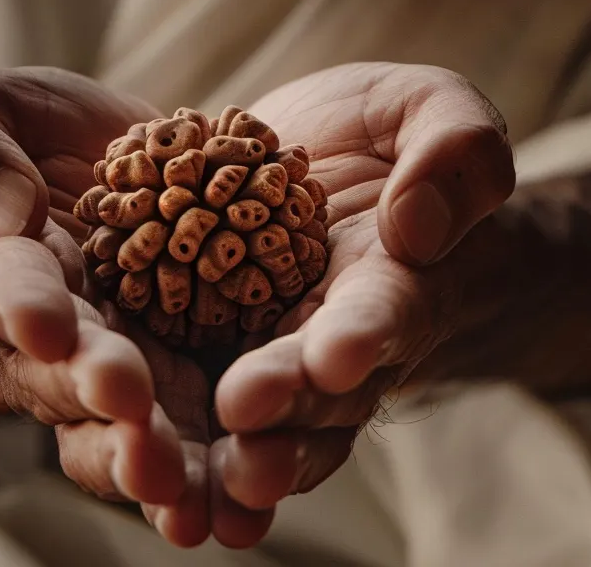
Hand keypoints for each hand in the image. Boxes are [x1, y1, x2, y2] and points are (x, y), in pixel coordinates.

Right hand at [0, 68, 225, 546]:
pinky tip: (244, 513)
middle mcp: (56, 348)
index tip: (48, 324)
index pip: (3, 289)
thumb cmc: (26, 148)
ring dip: (154, 465)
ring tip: (183, 485)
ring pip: (130, 438)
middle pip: (69, 384)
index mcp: (0, 273)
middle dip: (99, 397)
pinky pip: (203, 448)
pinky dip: (218, 484)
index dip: (23, 308)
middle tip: (131, 406)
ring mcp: (126, 380)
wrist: (104, 183)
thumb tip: (9, 210)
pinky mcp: (193, 394)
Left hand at [207, 65, 590, 541]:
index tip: (339, 352)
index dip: (363, 332)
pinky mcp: (203, 359)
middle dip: (284, 402)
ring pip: (262, 427)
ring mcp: (268, 362)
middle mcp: (332, 342)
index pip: (385, 311)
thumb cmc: (391, 140)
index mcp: (394, 282)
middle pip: (318, 391)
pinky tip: (135, 475)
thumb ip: (455, 149)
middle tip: (244, 411)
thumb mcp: (435, 110)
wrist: (321, 168)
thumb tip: (416, 224)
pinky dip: (173, 450)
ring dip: (234, 457)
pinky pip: (190, 414)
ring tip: (202, 480)